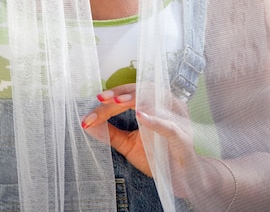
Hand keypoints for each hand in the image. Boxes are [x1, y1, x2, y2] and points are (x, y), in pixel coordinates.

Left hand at [81, 83, 198, 197]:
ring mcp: (177, 120)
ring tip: (116, 103)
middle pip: (141, 91)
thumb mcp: (129, 144)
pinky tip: (140, 116)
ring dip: (135, 99)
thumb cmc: (158, 156)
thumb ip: (110, 133)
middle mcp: (167, 106)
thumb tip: (85, 124)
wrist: (184, 178)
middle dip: (119, 94)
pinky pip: (169, 126)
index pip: (132, 93)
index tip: (95, 101)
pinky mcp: (182, 137)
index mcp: (155, 104)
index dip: (113, 94)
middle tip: (101, 99)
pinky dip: (155, 120)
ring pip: (155, 100)